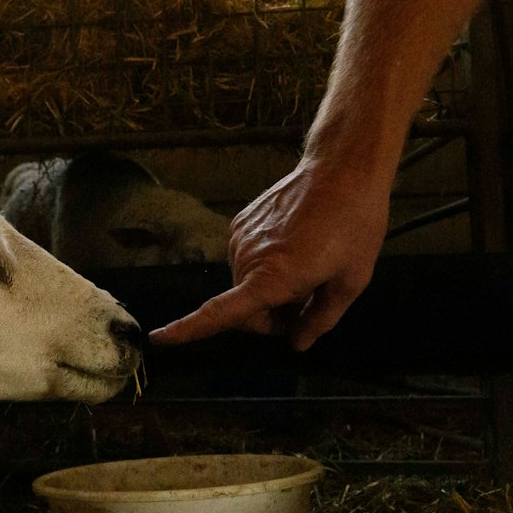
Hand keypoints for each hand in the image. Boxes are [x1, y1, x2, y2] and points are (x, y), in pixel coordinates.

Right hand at [149, 158, 390, 350]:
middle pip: (243, 311)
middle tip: (306, 307)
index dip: (187, 330)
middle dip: (270, 319)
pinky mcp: (241, 222)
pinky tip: (295, 251)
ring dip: (268, 292)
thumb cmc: (354, 225)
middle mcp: (247, 259)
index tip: (158, 338)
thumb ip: (320, 320)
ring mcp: (240, 238)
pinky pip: (246, 261)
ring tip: (307, 272)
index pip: (220, 312)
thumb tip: (297, 344)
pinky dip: (264, 267)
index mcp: (273, 278)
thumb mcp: (351, 281)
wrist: (342, 169)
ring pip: (243, 286)